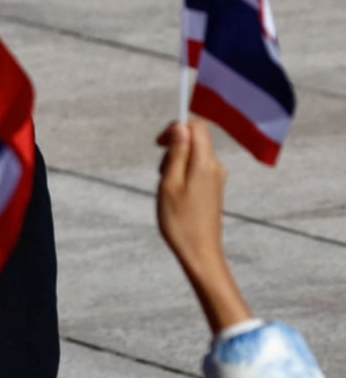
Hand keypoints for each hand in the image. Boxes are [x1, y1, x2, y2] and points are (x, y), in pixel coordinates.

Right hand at [156, 120, 250, 331]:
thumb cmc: (180, 220)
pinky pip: (197, 168)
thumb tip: (181, 127)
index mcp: (205, 163)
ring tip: (167, 187)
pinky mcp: (214, 187)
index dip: (177, 127)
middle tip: (161, 173)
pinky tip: (175, 195)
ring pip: (194, 155)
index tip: (159, 144)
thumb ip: (177, 153)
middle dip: (174, 148)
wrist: (200, 251)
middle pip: (195, 140)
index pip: (197, 126)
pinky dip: (182, 174)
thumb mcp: (170, 184)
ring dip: (176, 163)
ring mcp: (217, 177)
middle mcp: (216, 166)